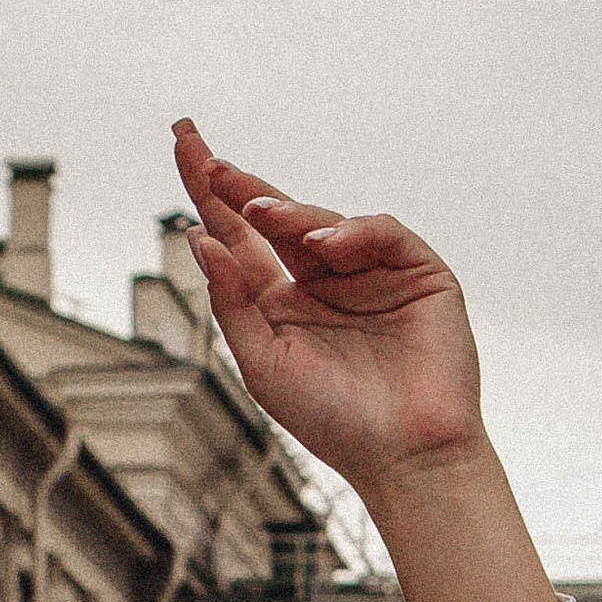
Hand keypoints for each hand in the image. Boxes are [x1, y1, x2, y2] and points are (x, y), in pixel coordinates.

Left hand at [171, 122, 485, 502]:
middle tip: (203, 154)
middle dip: (238, 183)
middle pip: (275, 216)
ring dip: (289, 211)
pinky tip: (323, 244)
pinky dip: (352, 231)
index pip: (239, 236)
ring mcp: (371, 273)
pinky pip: (382, 233)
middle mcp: (323, 280)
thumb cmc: (333, 421)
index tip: (183, 145)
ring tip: (261, 211)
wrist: (405, 457)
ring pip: (324, 220)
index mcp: (281, 302)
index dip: (210, 194)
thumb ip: (231, 300)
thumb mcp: (263, 363)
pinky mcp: (418, 273)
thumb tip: (198, 237)